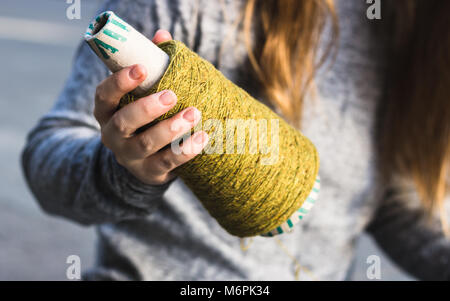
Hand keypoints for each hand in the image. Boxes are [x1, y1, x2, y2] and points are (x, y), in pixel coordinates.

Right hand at [94, 30, 208, 184]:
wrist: (143, 161)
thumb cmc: (143, 117)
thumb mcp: (140, 94)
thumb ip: (150, 65)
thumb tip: (162, 35)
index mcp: (107, 111)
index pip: (104, 96)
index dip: (119, 82)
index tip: (142, 68)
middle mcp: (113, 135)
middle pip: (124, 122)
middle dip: (147, 108)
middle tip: (171, 95)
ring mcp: (130, 156)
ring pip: (146, 143)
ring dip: (170, 128)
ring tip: (193, 113)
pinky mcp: (150, 171)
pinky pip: (167, 162)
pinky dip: (185, 150)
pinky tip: (203, 137)